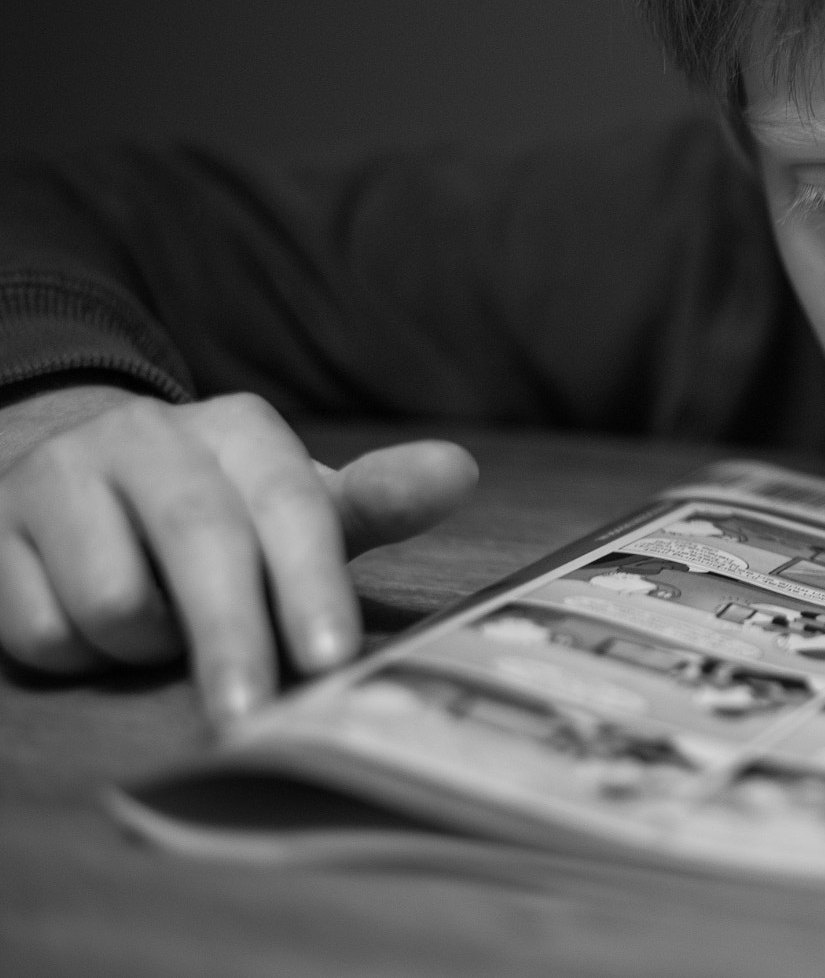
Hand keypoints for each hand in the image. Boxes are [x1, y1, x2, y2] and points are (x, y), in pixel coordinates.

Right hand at [0, 386, 476, 721]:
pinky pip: (41, 630)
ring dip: (147, 649)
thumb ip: (376, 499)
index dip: (313, 586)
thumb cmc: (213, 507)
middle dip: (235, 640)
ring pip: (115, 601)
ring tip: (159, 632)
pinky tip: (87, 625)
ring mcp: (58, 476)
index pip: (292, 508)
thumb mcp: (295, 501)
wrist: (59, 464)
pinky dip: (75, 654)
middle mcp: (148, 436)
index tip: (331, 660)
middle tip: (253, 717)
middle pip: (203, 546)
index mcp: (240, 430)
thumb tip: (460, 473)